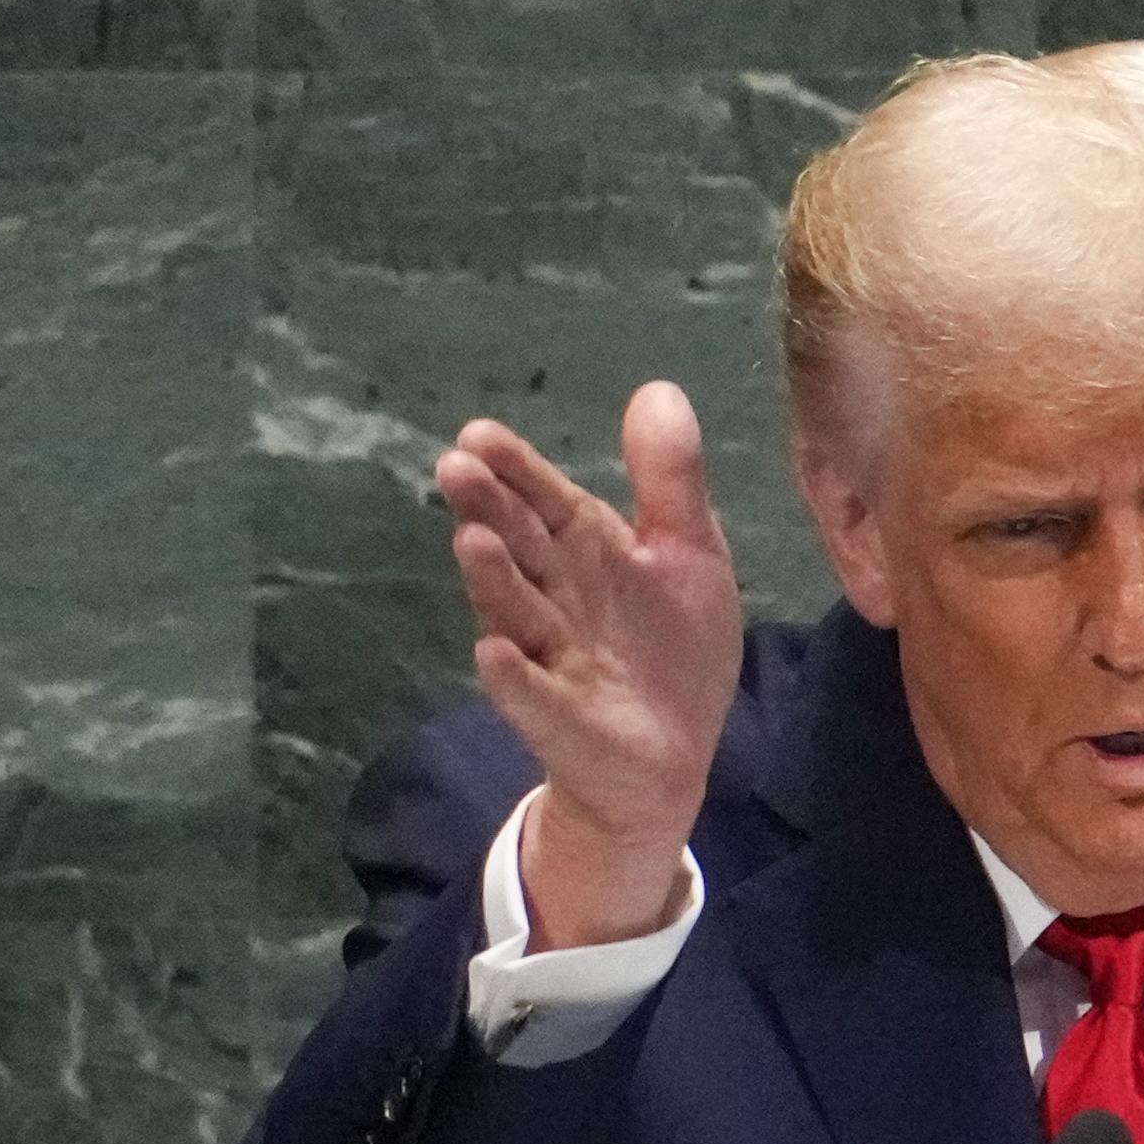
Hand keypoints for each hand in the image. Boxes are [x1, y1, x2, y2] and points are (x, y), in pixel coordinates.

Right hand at [436, 382, 742, 949]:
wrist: (672, 754)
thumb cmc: (671, 648)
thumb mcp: (688, 554)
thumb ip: (670, 481)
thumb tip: (657, 389)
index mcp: (590, 554)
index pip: (548, 502)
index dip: (517, 471)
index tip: (477, 434)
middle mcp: (559, 600)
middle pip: (523, 549)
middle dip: (491, 512)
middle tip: (455, 469)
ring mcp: (554, 661)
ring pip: (518, 615)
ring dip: (494, 582)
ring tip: (471, 543)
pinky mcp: (562, 720)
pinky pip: (533, 697)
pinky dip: (515, 678)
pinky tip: (494, 653)